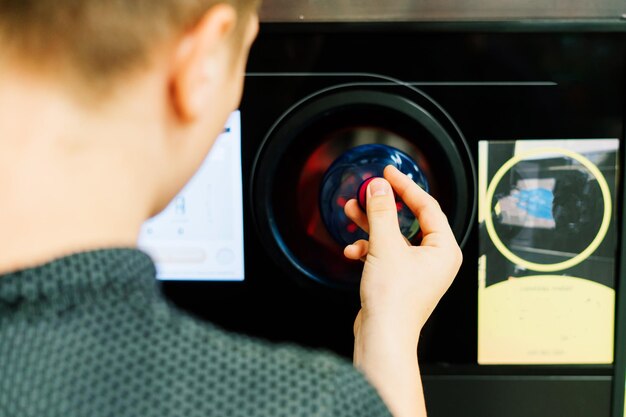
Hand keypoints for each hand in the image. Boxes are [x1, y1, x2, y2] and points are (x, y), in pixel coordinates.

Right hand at [345, 165, 461, 335]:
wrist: (382, 337)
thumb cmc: (394, 302)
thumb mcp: (385, 246)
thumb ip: (381, 211)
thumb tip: (378, 187)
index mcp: (444, 249)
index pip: (427, 206)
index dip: (406, 186)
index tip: (388, 172)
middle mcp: (434, 259)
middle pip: (408, 220)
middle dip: (383, 206)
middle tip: (368, 189)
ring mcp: (416, 269)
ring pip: (393, 236)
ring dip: (371, 225)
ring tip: (351, 212)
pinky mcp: (399, 278)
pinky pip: (384, 253)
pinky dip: (368, 249)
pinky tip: (352, 250)